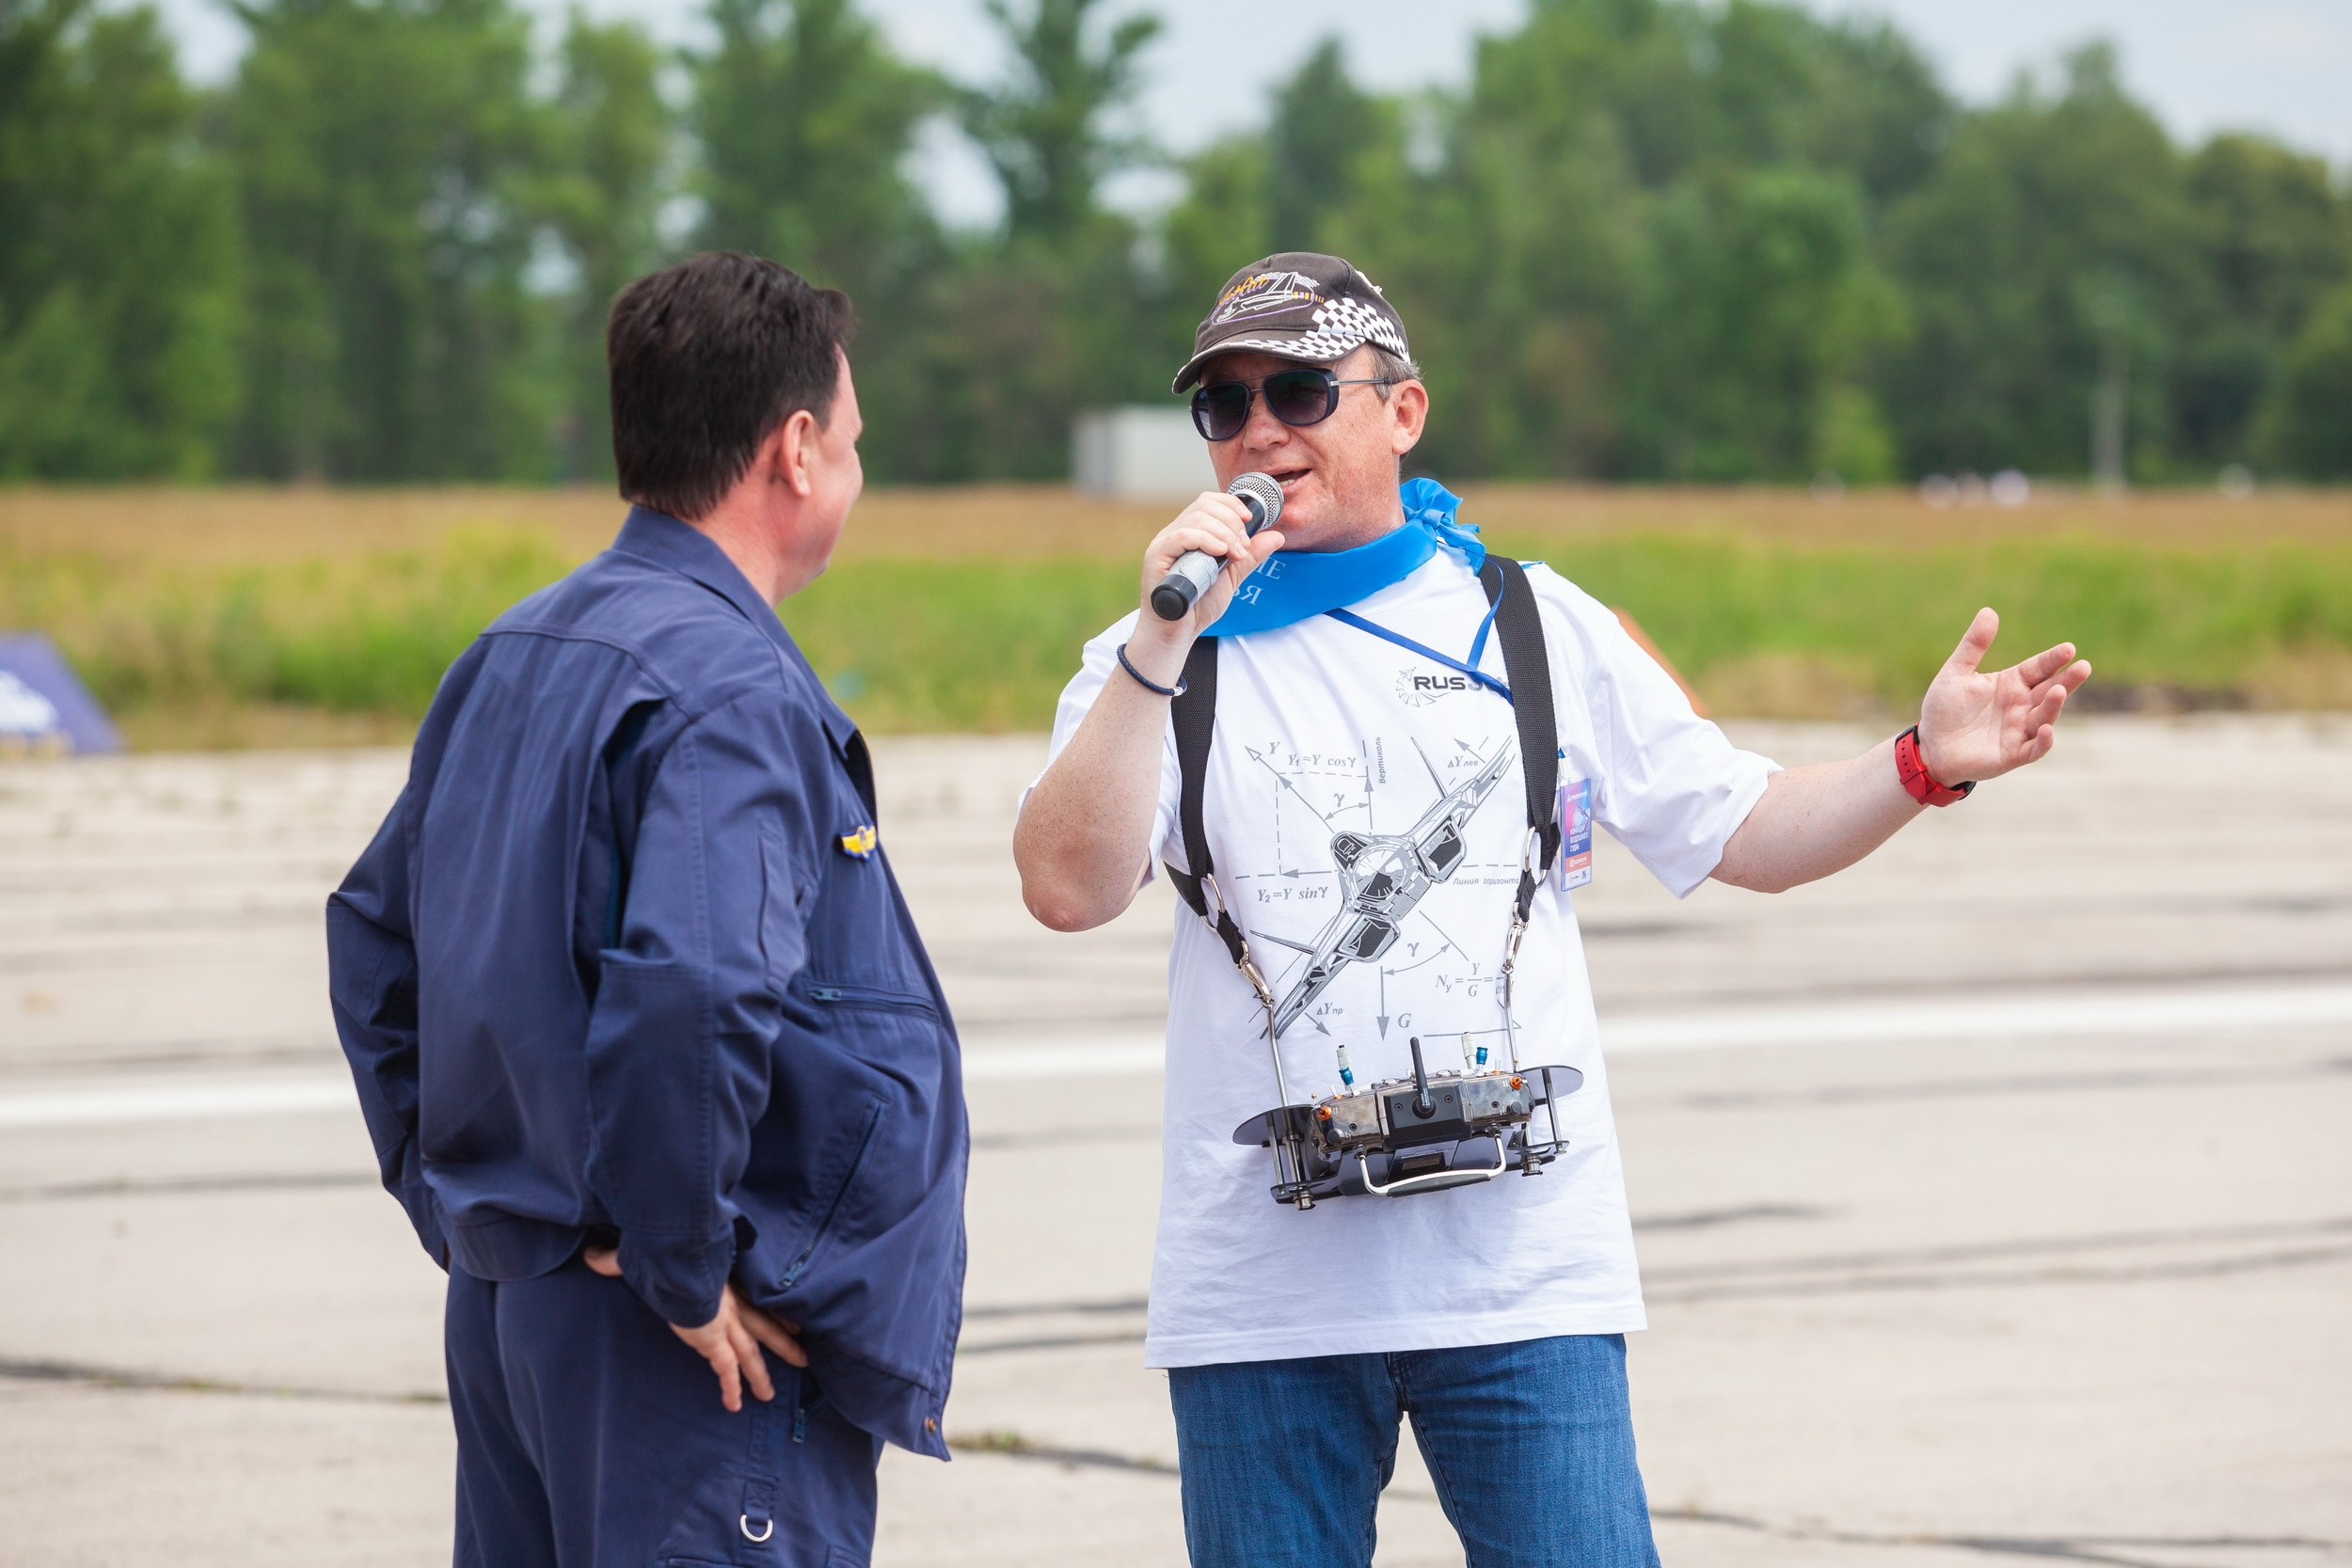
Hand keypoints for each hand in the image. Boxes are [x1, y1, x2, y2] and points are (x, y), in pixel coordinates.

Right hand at [583, 1244, 806, 1411]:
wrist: (676, 1262)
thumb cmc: (665, 1252)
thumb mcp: (649, 1255)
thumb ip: (621, 1259)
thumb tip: (591, 1253)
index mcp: (722, 1282)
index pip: (751, 1299)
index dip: (770, 1309)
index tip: (790, 1318)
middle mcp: (730, 1304)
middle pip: (764, 1327)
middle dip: (783, 1343)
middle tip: (803, 1356)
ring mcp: (725, 1324)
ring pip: (752, 1353)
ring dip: (762, 1374)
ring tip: (771, 1394)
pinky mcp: (714, 1342)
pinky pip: (726, 1370)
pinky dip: (732, 1388)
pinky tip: (734, 1405)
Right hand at [1132, 490, 1284, 652]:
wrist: (1179, 632)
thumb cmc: (1199, 605)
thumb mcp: (1232, 576)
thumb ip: (1250, 556)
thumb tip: (1277, 536)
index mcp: (1192, 533)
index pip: (1209, 502)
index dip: (1231, 504)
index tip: (1249, 521)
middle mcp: (1176, 533)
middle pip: (1204, 505)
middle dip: (1232, 521)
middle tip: (1243, 546)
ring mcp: (1165, 542)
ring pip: (1196, 518)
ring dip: (1224, 532)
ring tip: (1234, 554)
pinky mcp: (1157, 555)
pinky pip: (1182, 536)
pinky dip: (1206, 540)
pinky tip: (1220, 552)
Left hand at [1916, 607, 2092, 785]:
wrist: (1931, 747)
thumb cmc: (1945, 709)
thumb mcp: (1956, 673)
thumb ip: (1973, 645)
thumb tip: (1989, 611)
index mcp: (2011, 683)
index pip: (2038, 669)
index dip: (2053, 659)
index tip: (2069, 648)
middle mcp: (2021, 705)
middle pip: (2049, 690)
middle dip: (2067, 680)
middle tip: (2084, 667)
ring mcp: (2019, 730)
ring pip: (2044, 717)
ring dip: (2054, 706)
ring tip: (2059, 691)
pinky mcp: (2013, 754)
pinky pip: (2034, 748)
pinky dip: (2044, 741)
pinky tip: (2048, 729)